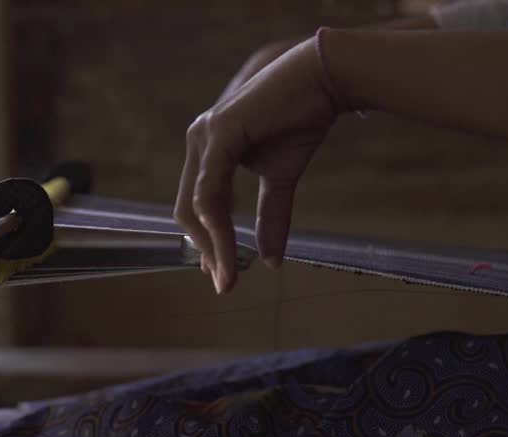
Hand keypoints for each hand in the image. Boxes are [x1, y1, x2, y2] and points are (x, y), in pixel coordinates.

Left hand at [175, 37, 339, 293]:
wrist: (320, 82)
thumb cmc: (298, 121)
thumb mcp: (281, 179)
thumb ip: (271, 216)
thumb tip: (272, 261)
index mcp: (208, 152)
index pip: (196, 207)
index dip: (208, 243)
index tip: (223, 276)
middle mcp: (198, 143)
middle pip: (187, 211)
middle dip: (206, 251)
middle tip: (223, 283)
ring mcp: (204, 137)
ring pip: (196, 206)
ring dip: (213, 245)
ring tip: (227, 274)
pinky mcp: (217, 133)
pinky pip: (209, 191)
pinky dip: (216, 224)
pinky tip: (228, 247)